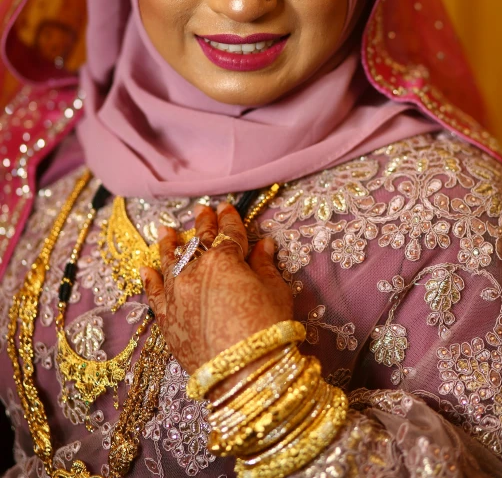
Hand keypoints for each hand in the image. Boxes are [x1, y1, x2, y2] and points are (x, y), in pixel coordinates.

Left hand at [140, 202, 293, 377]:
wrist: (244, 373)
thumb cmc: (268, 329)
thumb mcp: (275, 291)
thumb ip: (264, 266)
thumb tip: (264, 246)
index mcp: (224, 259)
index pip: (227, 232)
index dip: (229, 219)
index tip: (226, 207)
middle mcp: (195, 272)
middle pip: (198, 243)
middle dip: (201, 225)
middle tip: (200, 210)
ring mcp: (177, 296)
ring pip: (170, 263)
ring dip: (169, 245)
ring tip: (165, 230)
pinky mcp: (168, 321)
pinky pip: (154, 295)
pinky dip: (149, 281)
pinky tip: (145, 269)